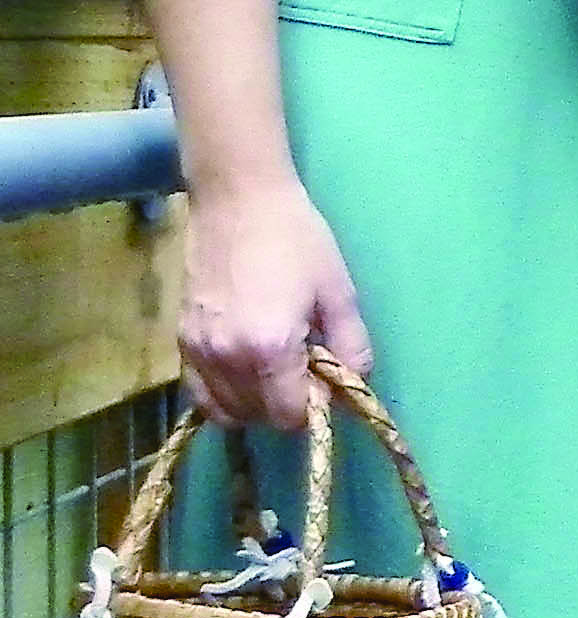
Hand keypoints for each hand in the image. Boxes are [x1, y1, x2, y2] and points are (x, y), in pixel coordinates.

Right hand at [176, 176, 371, 429]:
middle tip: (306, 370)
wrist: (237, 200)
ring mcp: (197, 351)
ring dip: (256, 404)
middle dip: (287, 405)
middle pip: (258, 417)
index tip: (326, 380)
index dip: (315, 406)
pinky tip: (246, 374)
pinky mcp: (180, 340)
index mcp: (269, 349)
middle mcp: (226, 359)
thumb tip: (356, 383)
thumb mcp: (339, 292)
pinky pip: (199, 394)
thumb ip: (352, 346)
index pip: (290, 415)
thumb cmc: (296, 240)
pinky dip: (224, 397)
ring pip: (226, 411)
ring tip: (278, 370)